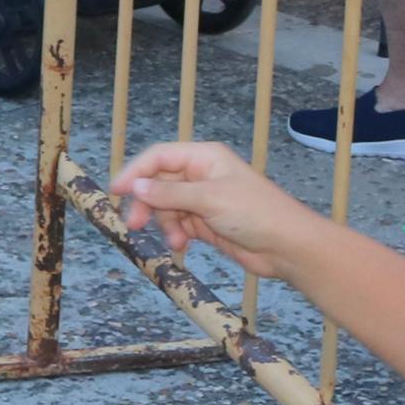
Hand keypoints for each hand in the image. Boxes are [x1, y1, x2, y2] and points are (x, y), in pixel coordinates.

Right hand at [114, 141, 330, 280]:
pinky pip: (179, 224)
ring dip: (164, 223)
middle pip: (159, 183)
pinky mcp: (206, 223)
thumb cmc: (256, 213)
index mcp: (204, 158)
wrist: (287, 247)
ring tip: (175, 240)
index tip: (117, 190)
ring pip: (167, 207)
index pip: (160, 157)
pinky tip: (183, 245)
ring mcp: (204, 200)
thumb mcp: (209, 199)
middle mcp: (202, 176)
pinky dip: (175, 234)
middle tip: (134, 224)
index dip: (136, 172)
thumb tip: (136, 186)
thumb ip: (170, 193)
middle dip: (148, 203)